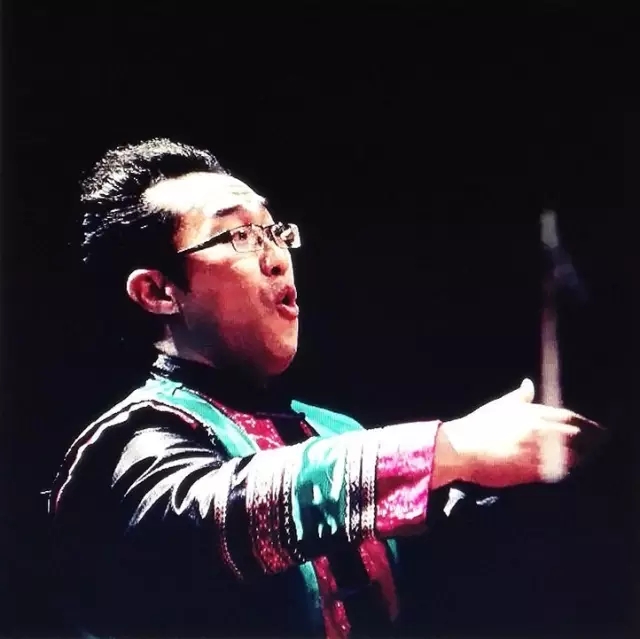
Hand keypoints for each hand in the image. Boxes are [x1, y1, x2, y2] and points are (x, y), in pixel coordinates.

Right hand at [437, 379, 603, 487]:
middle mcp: (540, 431)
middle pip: (575, 436)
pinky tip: (560, 470)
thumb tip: (529, 384)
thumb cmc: (478, 425)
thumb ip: (519, 397)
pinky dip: (563, 470)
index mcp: (533, 413)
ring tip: (576, 459)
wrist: (461, 448)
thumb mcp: (499, 406)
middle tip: (589, 446)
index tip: (590, 429)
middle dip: (586, 441)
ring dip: (577, 457)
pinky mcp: (532, 471)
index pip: (570, 417)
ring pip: (570, 455)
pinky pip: (557, 472)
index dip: (585, 424)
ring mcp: (537, 452)